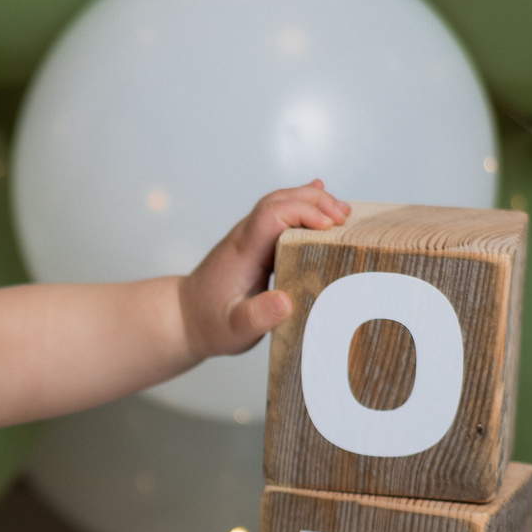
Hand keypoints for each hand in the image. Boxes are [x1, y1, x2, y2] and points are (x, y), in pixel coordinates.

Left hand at [177, 181, 353, 362]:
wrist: (185, 317)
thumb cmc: (210, 324)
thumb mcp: (233, 330)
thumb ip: (256, 318)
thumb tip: (285, 302)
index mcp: (243, 251)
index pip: (272, 215)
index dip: (302, 213)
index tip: (329, 228)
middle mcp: (246, 237)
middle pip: (280, 201)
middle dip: (315, 202)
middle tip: (346, 218)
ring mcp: (250, 238)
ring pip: (281, 204)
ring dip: (312, 203)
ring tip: (344, 214)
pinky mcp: (257, 244)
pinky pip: (280, 216)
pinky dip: (303, 207)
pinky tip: (320, 201)